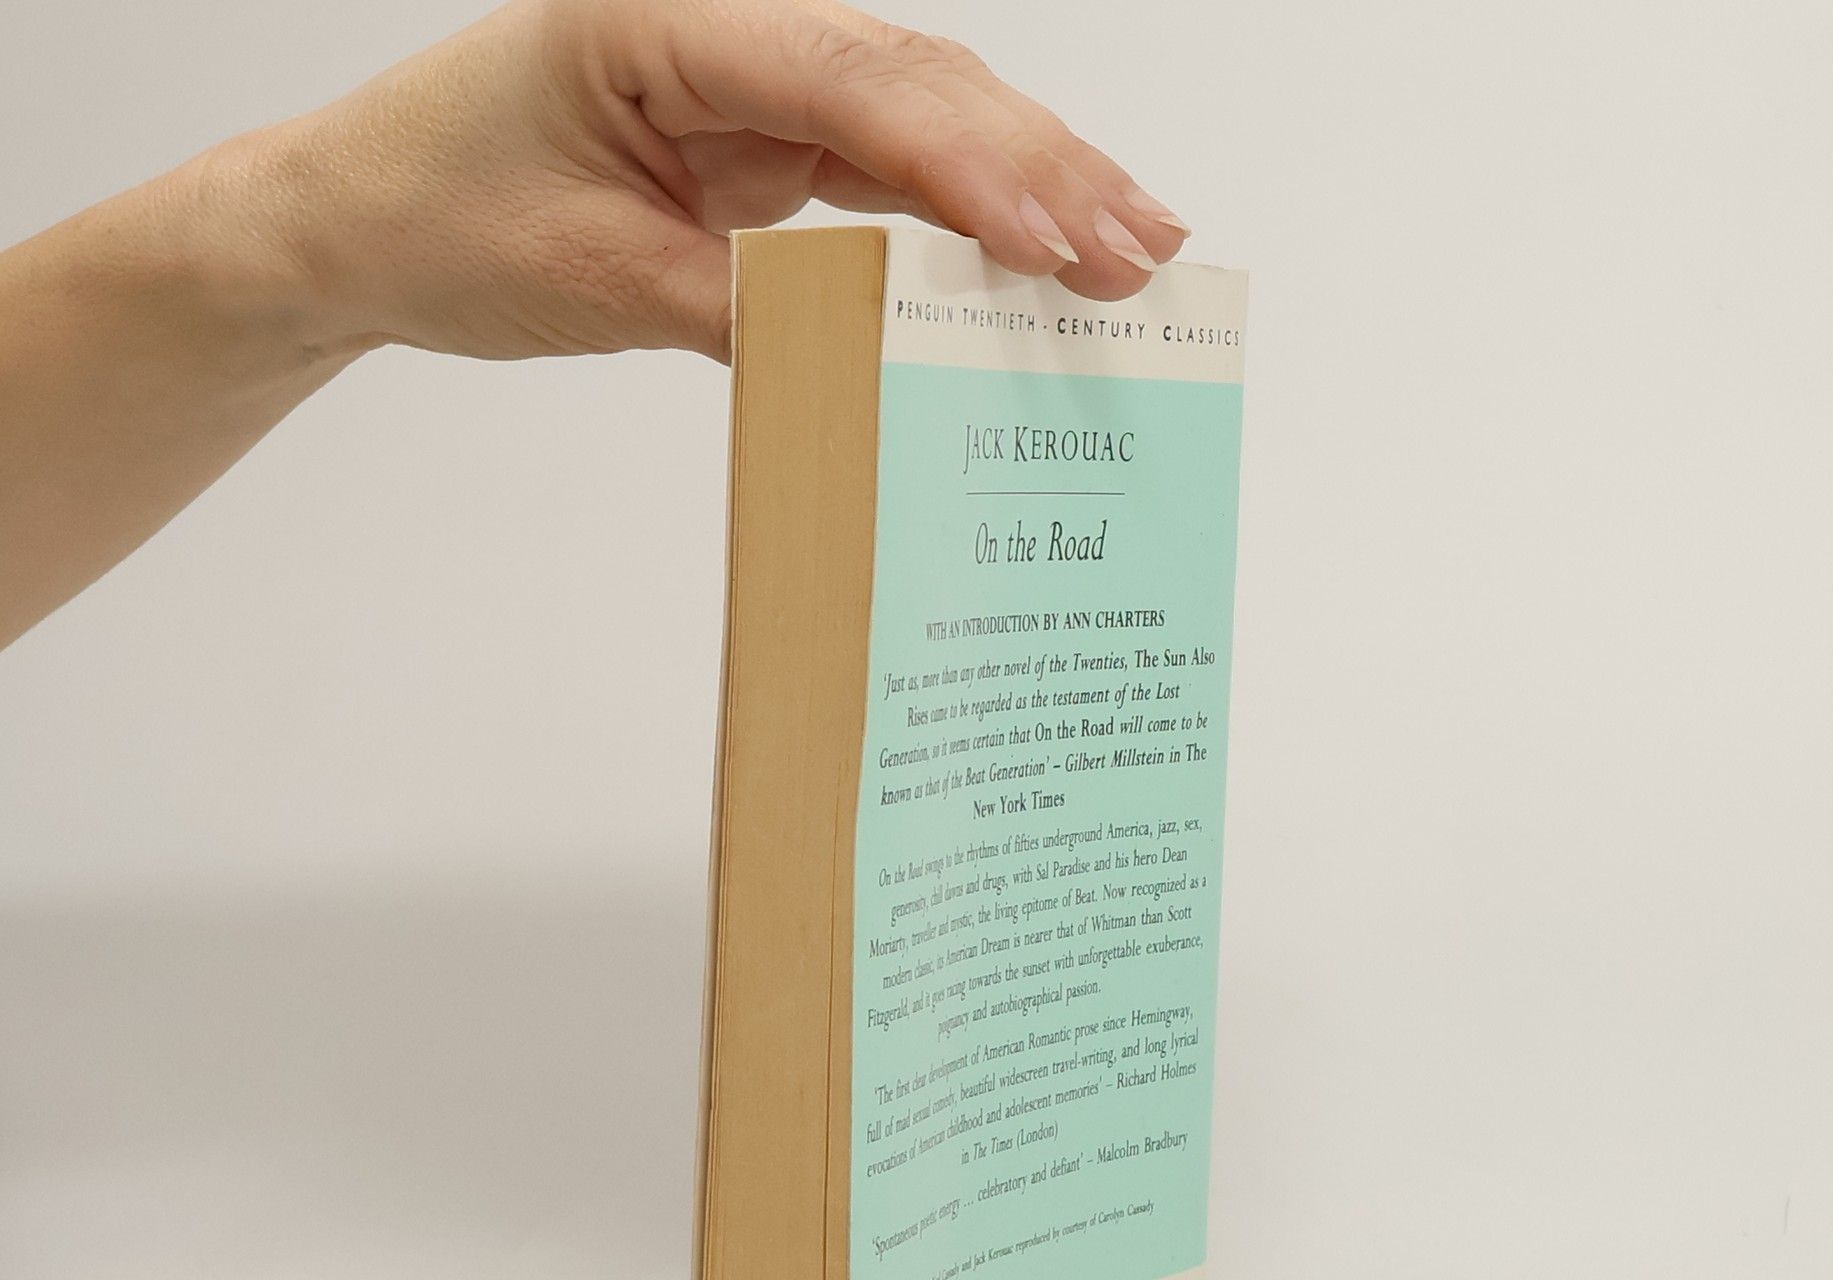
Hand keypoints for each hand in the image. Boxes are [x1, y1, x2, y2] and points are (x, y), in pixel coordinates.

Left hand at [240, 0, 1191, 363]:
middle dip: (1037, 168)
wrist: (362, 222)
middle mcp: (724, 27)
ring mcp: (750, 77)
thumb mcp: (594, 279)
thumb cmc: (442, 218)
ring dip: (1029, 181)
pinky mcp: (761, 135)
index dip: (961, 162)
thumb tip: (879, 359)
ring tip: (1130, 247)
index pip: (844, 81)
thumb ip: (740, 310)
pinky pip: (887, 165)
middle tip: (1135, 253)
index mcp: (662, 19)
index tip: (1046, 242)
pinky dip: (966, 211)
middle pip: (915, 82)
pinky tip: (1036, 244)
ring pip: (921, 115)